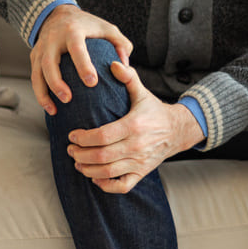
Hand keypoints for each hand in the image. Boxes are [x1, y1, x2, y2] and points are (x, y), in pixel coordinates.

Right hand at [30, 4, 131, 115]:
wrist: (57, 14)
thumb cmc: (87, 25)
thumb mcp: (106, 28)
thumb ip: (120, 44)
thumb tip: (124, 66)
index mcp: (72, 31)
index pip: (76, 48)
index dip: (83, 65)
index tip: (92, 83)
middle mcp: (53, 39)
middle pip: (49, 62)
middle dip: (57, 82)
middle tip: (68, 99)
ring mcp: (41, 48)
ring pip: (37, 72)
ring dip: (44, 93)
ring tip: (54, 109)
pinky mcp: (34, 56)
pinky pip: (34, 77)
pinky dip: (40, 94)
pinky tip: (50, 108)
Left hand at [67, 61, 204, 193]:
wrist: (177, 130)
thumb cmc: (154, 110)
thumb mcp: (142, 91)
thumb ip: (127, 77)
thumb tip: (112, 62)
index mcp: (134, 126)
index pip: (103, 136)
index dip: (84, 138)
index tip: (72, 136)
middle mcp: (137, 146)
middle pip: (102, 156)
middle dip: (81, 155)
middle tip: (70, 150)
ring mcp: (140, 162)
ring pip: (109, 172)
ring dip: (88, 170)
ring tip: (77, 162)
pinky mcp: (142, 173)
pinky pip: (123, 185)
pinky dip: (107, 186)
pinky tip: (95, 178)